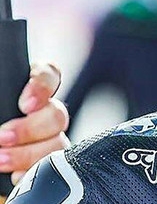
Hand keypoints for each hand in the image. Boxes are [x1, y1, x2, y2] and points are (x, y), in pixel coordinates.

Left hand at [0, 63, 69, 186]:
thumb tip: (6, 113)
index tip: (26, 104)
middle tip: (3, 137)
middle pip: (57, 113)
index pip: (49, 75)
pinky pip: (53, 167)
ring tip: (1, 160)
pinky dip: (33, 171)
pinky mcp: (44, 163)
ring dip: (30, 153)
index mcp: (28, 89)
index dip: (43, 87)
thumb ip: (0, 97)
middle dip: (31, 128)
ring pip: (58, 142)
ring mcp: (46, 138)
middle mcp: (41, 111)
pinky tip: (15, 174)